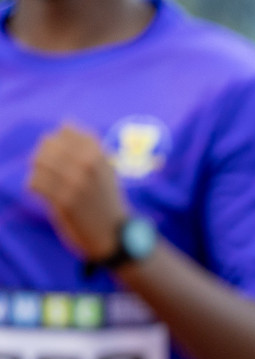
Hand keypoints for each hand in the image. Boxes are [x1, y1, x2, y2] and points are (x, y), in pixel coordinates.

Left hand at [26, 123, 130, 263]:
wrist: (115, 235)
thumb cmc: (106, 200)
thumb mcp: (107, 168)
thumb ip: (89, 146)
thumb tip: (65, 123)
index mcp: (100, 153)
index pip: (65, 130)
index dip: (59, 141)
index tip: (61, 157)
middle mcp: (89, 163)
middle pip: (48, 143)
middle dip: (44, 155)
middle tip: (47, 171)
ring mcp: (76, 182)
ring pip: (38, 161)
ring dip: (37, 171)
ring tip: (45, 182)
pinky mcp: (64, 201)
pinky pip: (35, 183)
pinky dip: (33, 187)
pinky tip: (42, 195)